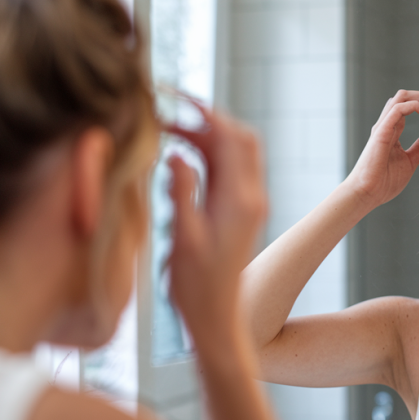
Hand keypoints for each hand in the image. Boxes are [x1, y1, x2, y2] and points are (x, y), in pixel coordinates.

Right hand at [165, 106, 267, 345]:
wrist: (216, 322)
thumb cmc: (196, 288)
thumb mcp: (182, 239)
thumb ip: (181, 192)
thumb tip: (176, 152)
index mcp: (239, 201)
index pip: (230, 138)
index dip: (204, 111)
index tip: (174, 97)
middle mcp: (250, 198)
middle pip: (239, 138)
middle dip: (206, 118)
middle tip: (168, 114)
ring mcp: (247, 205)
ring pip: (235, 153)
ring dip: (207, 136)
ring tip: (169, 132)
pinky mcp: (239, 213)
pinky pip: (228, 171)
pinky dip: (208, 155)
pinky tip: (180, 159)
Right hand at [345, 89, 418, 206]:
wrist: (367, 194)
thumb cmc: (383, 182)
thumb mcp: (411, 160)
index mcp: (392, 130)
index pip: (408, 106)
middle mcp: (386, 125)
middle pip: (404, 96)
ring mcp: (383, 127)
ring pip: (401, 97)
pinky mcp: (382, 132)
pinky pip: (398, 109)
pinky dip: (415, 106)